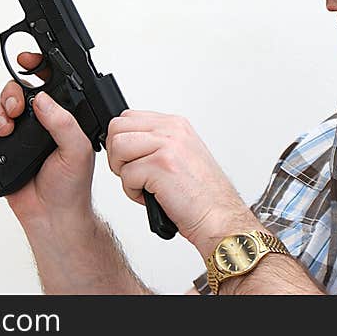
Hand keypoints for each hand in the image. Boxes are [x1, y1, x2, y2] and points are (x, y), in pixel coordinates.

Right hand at [0, 52, 95, 228]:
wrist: (52, 216)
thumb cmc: (71, 186)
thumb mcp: (77, 149)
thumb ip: (63, 122)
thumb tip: (43, 99)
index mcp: (59, 117)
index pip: (46, 84)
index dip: (35, 68)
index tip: (26, 60)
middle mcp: (37, 123)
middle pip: (16, 92)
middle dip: (11, 94)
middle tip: (16, 108)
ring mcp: (17, 136)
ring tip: (5, 127)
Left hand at [104, 110, 254, 256]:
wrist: (219, 218)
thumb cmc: (202, 195)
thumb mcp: (181, 155)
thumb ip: (156, 143)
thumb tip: (124, 143)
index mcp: (175, 124)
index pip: (128, 117)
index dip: (122, 142)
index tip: (131, 160)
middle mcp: (172, 129)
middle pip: (117, 128)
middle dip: (117, 155)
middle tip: (134, 174)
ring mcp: (167, 145)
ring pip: (117, 147)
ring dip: (123, 172)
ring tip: (143, 185)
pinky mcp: (160, 165)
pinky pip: (125, 175)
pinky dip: (132, 192)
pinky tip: (152, 197)